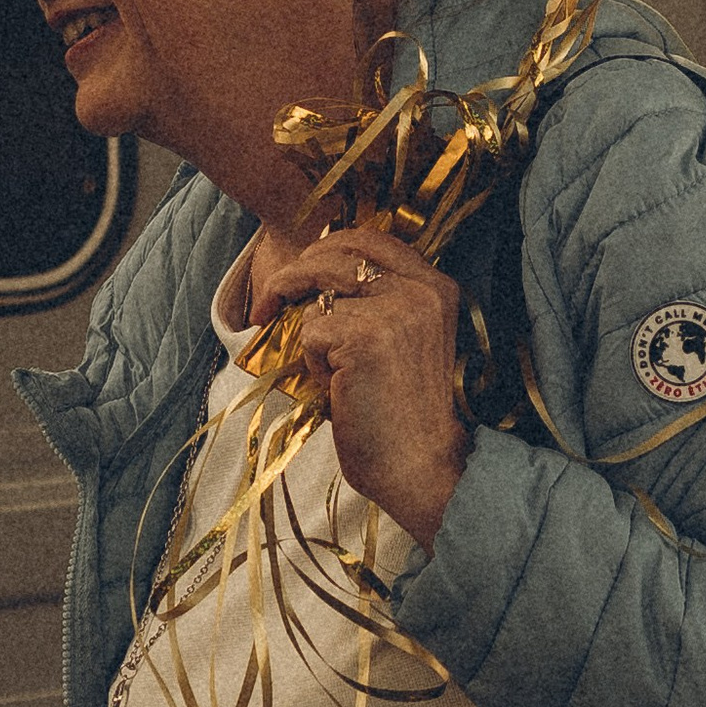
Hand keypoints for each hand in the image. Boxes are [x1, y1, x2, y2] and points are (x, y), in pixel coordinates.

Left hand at [248, 225, 468, 551]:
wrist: (423, 467)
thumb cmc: (406, 415)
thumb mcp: (407, 341)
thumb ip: (380, 304)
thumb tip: (314, 278)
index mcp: (436, 287)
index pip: (371, 239)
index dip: (327, 249)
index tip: (301, 273)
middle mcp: (420, 290)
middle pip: (335, 254)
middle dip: (293, 274)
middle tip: (269, 305)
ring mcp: (394, 311)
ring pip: (318, 296)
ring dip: (312, 334)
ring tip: (334, 373)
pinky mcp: (363, 337)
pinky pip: (311, 333)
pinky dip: (313, 364)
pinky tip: (339, 390)